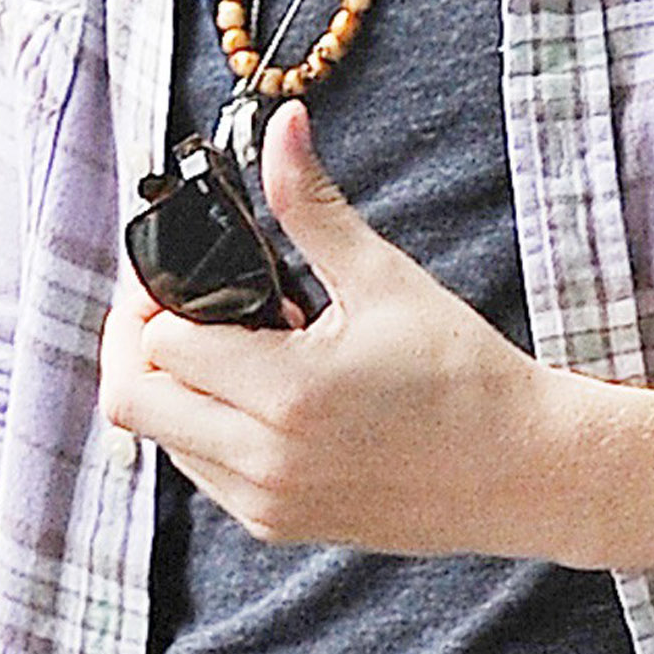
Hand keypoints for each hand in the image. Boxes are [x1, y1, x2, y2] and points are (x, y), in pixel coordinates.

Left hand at [99, 105, 571, 556]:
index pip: (160, 343)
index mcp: (287, 394)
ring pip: (161, 439)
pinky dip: (205, 428)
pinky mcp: (275, 526)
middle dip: (140, 344)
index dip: (156, 297)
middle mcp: (263, 460)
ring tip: (238, 347)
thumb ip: (312, 206)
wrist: (521, 468)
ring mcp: (264, 502)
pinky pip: (201, 472)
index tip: (179, 270)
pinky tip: (259, 393)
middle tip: (179, 304)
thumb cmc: (465, 375)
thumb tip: (282, 128)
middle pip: (132, 402)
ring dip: (173, 388)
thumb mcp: (385, 279)